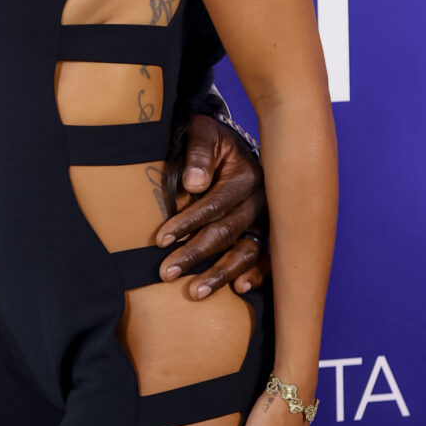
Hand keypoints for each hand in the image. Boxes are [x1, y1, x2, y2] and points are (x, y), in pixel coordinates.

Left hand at [157, 115, 267, 297]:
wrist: (232, 146)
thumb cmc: (211, 141)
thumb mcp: (202, 133)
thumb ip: (198, 154)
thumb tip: (193, 184)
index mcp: (246, 176)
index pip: (214, 205)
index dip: (187, 223)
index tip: (160, 240)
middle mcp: (259, 202)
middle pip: (226, 233)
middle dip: (195, 255)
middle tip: (166, 273)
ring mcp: (265, 221)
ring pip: (247, 252)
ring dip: (221, 274)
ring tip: (195, 293)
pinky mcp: (265, 235)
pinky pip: (265, 260)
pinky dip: (256, 276)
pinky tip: (240, 289)